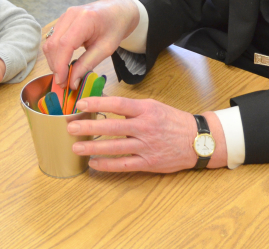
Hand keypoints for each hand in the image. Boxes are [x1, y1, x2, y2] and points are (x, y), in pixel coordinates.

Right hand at [43, 0, 139, 89]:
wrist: (118, 10)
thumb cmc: (115, 27)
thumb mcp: (106, 48)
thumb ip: (88, 64)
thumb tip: (72, 82)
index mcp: (85, 19)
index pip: (64, 44)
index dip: (60, 65)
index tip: (62, 81)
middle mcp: (71, 14)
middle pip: (53, 44)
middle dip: (55, 65)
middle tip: (63, 82)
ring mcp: (64, 16)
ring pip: (49, 42)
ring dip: (53, 60)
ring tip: (64, 74)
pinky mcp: (62, 20)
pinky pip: (52, 39)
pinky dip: (55, 54)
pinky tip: (63, 63)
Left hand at [66, 96, 218, 172]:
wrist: (196, 140)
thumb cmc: (172, 121)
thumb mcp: (154, 106)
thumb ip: (132, 107)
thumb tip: (105, 105)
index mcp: (146, 110)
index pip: (118, 104)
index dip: (98, 103)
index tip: (81, 103)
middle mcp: (145, 127)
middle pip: (112, 127)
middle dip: (89, 127)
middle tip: (71, 127)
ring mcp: (146, 146)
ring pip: (115, 147)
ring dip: (93, 148)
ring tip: (76, 147)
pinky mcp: (148, 163)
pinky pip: (123, 164)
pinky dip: (107, 164)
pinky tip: (93, 163)